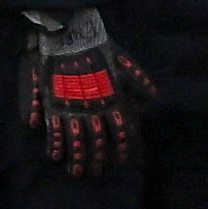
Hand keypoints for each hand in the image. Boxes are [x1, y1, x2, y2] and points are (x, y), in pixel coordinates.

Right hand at [18, 9, 139, 183]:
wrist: (71, 35)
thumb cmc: (99, 47)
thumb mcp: (126, 62)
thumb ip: (139, 82)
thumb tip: (153, 99)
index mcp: (113, 99)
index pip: (122, 130)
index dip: (124, 147)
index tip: (125, 161)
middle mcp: (94, 108)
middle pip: (99, 141)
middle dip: (98, 159)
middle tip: (97, 174)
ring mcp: (73, 107)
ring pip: (77, 140)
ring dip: (77, 159)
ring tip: (77, 173)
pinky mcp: (55, 103)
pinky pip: (55, 129)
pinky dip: (55, 144)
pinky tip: (54, 157)